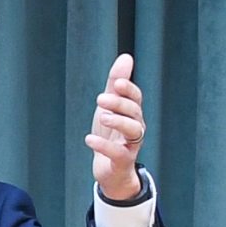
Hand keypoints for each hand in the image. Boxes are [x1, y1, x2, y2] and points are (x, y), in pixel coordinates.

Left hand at [84, 53, 145, 199]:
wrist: (109, 170)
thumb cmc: (111, 134)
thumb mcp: (110, 107)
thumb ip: (116, 84)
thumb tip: (126, 57)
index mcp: (132, 113)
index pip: (136, 98)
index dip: (128, 89)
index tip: (116, 83)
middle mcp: (136, 128)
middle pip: (134, 112)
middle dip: (120, 104)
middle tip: (100, 100)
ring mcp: (131, 145)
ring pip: (133, 131)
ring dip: (118, 122)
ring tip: (102, 117)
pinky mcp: (123, 161)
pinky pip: (119, 153)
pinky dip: (104, 145)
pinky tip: (89, 139)